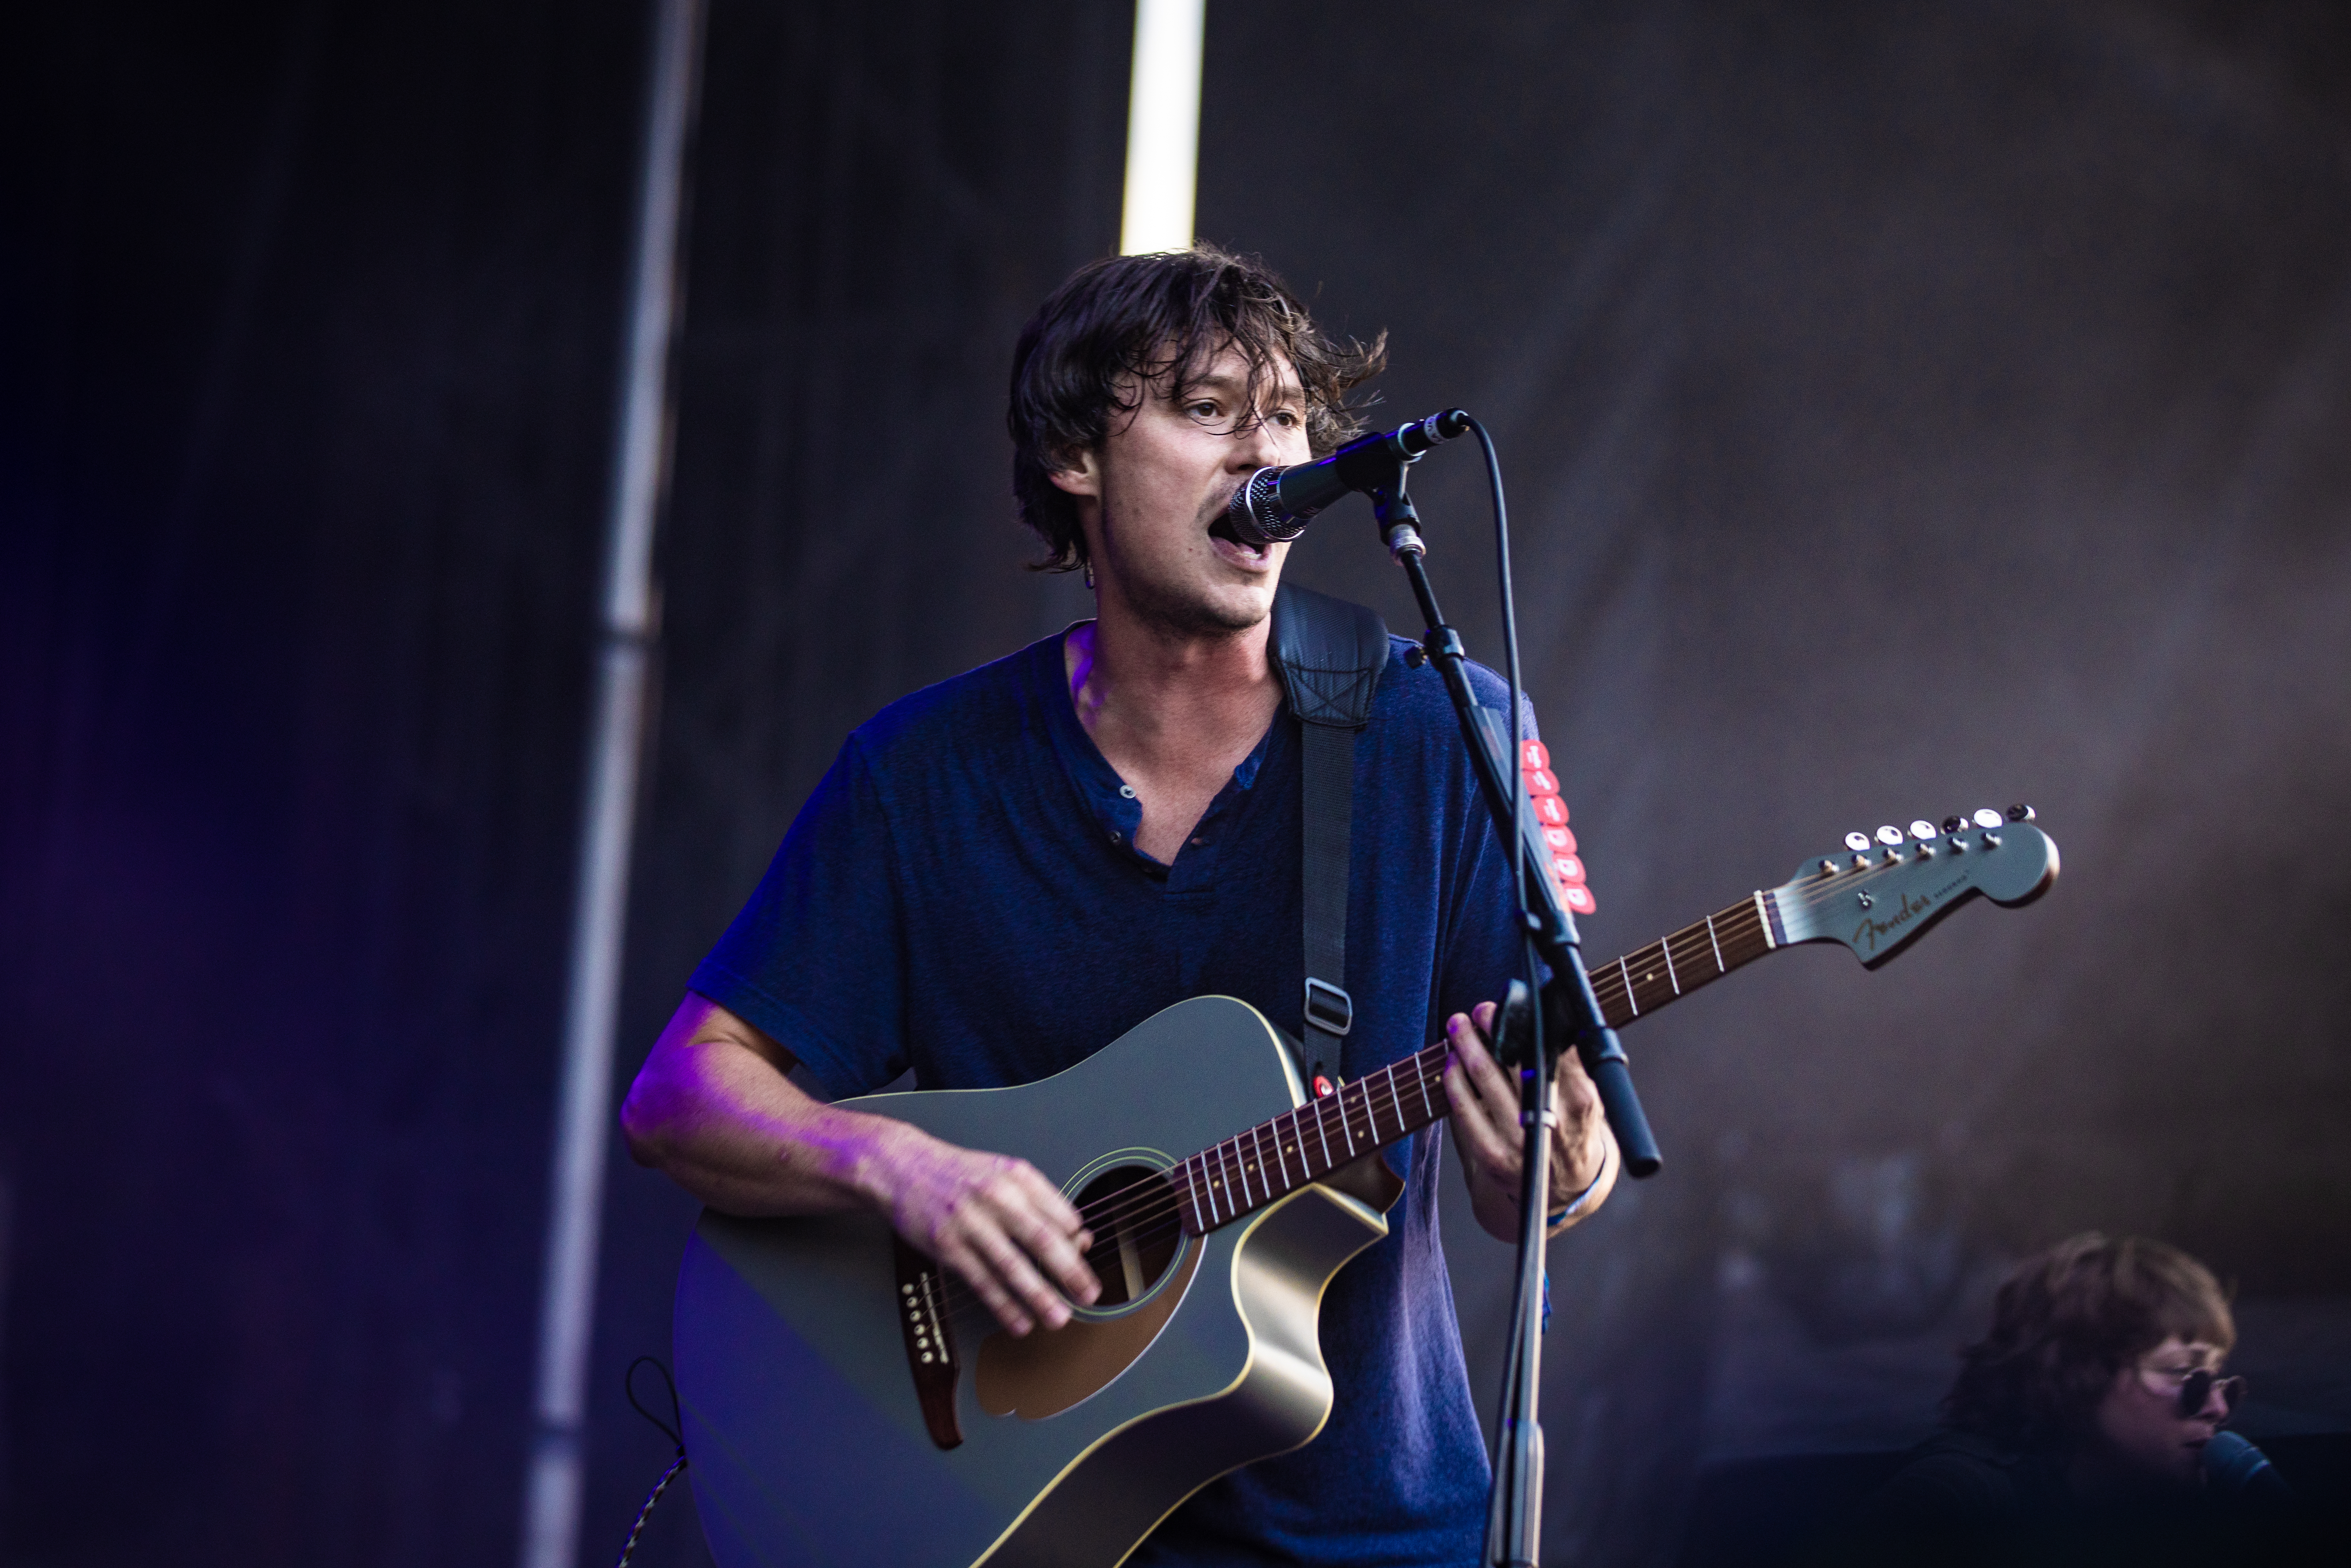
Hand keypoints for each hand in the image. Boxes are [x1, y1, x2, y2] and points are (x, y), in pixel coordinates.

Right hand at [864, 1124, 1101, 1334]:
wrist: (903, 1166)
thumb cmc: (960, 1173)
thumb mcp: (1004, 1172)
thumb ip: (1039, 1199)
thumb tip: (1076, 1234)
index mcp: (1017, 1177)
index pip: (1060, 1214)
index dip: (1077, 1242)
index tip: (1086, 1262)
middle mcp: (997, 1197)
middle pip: (1042, 1239)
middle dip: (1071, 1271)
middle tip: (1090, 1295)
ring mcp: (970, 1223)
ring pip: (1012, 1267)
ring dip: (1040, 1297)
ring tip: (1059, 1318)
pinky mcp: (948, 1246)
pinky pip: (982, 1282)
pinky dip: (1003, 1305)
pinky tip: (1019, 1322)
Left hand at [1442, 1000, 1616, 1239]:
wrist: (1566, 1189)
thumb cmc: (1573, 1128)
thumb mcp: (1585, 1097)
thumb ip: (1570, 1062)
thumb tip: (1546, 1017)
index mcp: (1581, 1102)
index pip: (1551, 1050)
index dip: (1527, 1024)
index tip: (1513, 1005)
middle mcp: (1550, 1122)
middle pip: (1512, 1060)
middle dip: (1492, 1027)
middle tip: (1479, 1010)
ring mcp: (1518, 1141)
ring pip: (1483, 1079)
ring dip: (1466, 1045)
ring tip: (1458, 1026)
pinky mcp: (1492, 1156)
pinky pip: (1463, 1108)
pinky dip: (1454, 1080)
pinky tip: (1451, 1063)